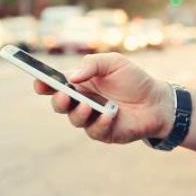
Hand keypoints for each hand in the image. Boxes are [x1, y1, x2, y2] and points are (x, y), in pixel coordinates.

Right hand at [33, 52, 174, 143]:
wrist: (157, 101)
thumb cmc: (133, 79)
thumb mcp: (114, 62)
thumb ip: (93, 64)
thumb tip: (73, 77)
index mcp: (80, 83)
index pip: (54, 84)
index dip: (43, 83)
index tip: (38, 81)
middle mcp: (81, 101)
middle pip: (59, 104)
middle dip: (58, 100)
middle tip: (64, 94)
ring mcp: (91, 118)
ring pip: (74, 119)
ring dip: (79, 112)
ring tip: (88, 106)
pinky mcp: (104, 133)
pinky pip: (95, 131)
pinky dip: (100, 122)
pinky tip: (109, 115)